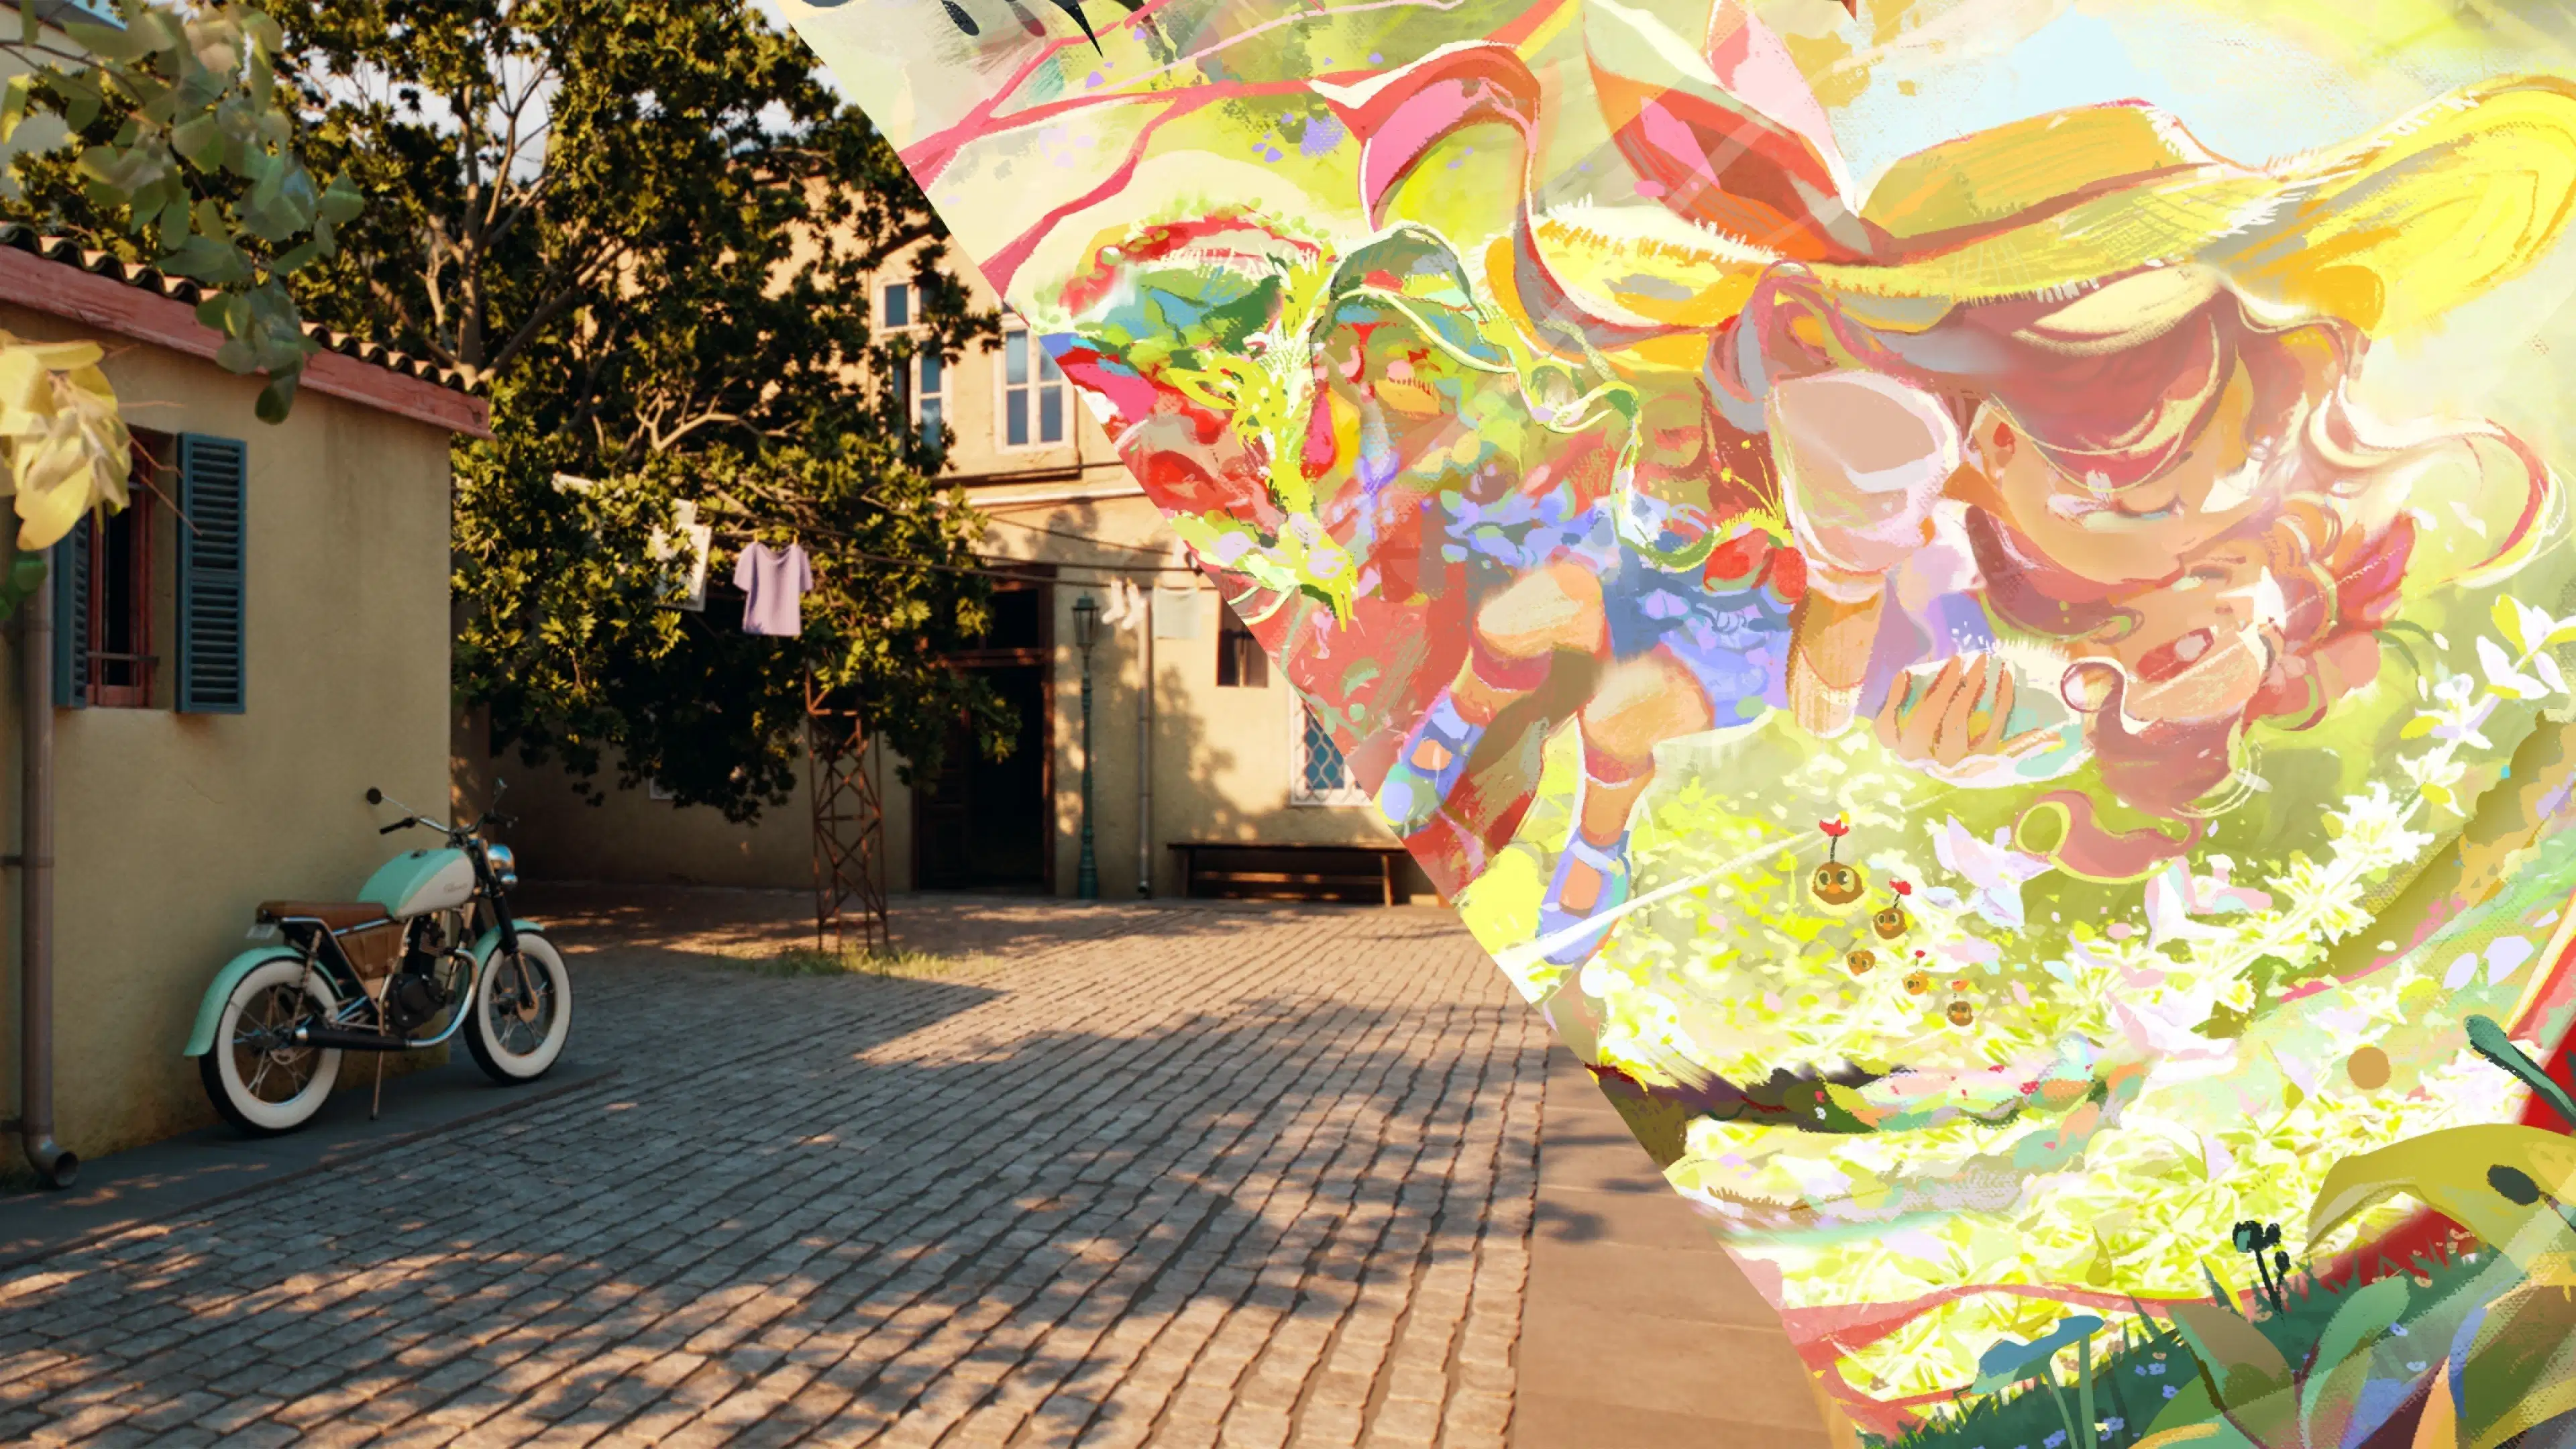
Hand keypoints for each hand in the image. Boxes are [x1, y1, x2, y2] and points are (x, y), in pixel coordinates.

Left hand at [1875, 652, 2063, 776]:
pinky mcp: (1891, 741)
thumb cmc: (1968, 748)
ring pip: (1923, 721)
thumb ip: (2022, 745)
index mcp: (1970, 764)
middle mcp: (1940, 763)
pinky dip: (1895, 697)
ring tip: (1956, 662)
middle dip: (1970, 687)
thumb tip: (2056, 737)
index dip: (2001, 702)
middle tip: (1982, 659)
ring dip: (1941, 688)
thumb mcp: (1996, 751)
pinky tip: (1907, 673)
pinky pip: (1887, 722)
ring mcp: (1912, 754)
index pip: (1990, 732)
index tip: (2008, 672)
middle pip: (1954, 722)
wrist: (1927, 760)